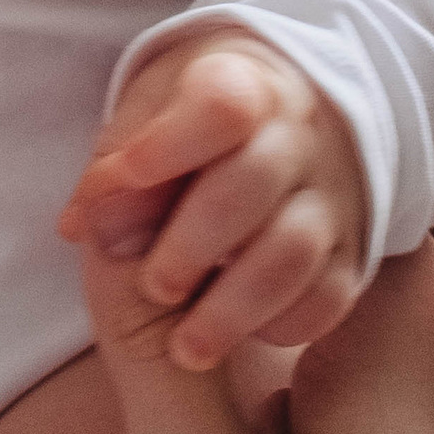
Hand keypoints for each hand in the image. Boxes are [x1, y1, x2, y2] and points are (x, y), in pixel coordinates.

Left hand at [60, 26, 368, 367]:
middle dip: (194, 244)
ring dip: (235, 306)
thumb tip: (85, 226)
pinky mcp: (348, 253)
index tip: (129, 176)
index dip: (171, 145)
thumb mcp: (149, 114)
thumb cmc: (195, 120)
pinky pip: (329, 295)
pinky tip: (245, 337)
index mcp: (244, 85)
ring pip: (294, 250)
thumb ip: (112, 167)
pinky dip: (286, 323)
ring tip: (185, 348)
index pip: (221, 106)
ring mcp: (330, 196)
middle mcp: (298, 137)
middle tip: (155, 287)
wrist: (288, 121)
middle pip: (253, 184)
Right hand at [76, 136, 433, 433]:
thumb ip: (145, 337)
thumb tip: (105, 214)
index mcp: (418, 319)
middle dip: (342, 132)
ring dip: (423, 172)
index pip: (344, 141)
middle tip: (246, 152)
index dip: (256, 130)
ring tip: (324, 190)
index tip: (186, 141)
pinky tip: (423, 260)